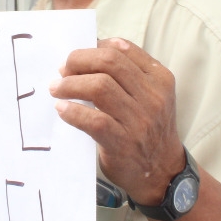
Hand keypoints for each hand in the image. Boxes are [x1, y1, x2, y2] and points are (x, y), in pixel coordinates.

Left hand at [49, 38, 183, 204]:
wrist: (162, 172)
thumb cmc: (148, 129)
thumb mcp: (151, 96)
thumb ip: (129, 74)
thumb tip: (89, 52)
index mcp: (160, 78)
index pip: (123, 48)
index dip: (93, 48)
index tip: (77, 57)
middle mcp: (153, 96)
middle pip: (109, 62)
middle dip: (79, 61)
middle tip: (62, 70)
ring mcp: (140, 120)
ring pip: (99, 87)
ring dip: (70, 84)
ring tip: (57, 89)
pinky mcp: (123, 142)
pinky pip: (93, 120)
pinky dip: (72, 111)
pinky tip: (62, 109)